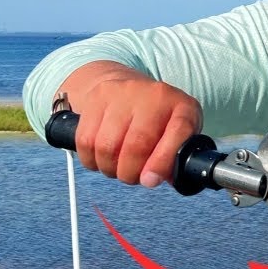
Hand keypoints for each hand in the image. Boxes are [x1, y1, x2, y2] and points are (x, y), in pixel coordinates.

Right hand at [60, 61, 202, 187]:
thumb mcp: (179, 133)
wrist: (130, 87)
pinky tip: (100, 159)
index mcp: (182, 106)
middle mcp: (154, 95)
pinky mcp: (96, 97)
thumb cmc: (160, 119)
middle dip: (130, 172)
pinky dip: (91, 159)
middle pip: (136, 144)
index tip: (149, 181)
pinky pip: (85, 140)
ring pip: (107, 145)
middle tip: (131, 177)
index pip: (178, 132)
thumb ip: (175, 157)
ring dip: (109, 168)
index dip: (162, 162)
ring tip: (116, 168)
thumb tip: (157, 179)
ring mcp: (123, 93)